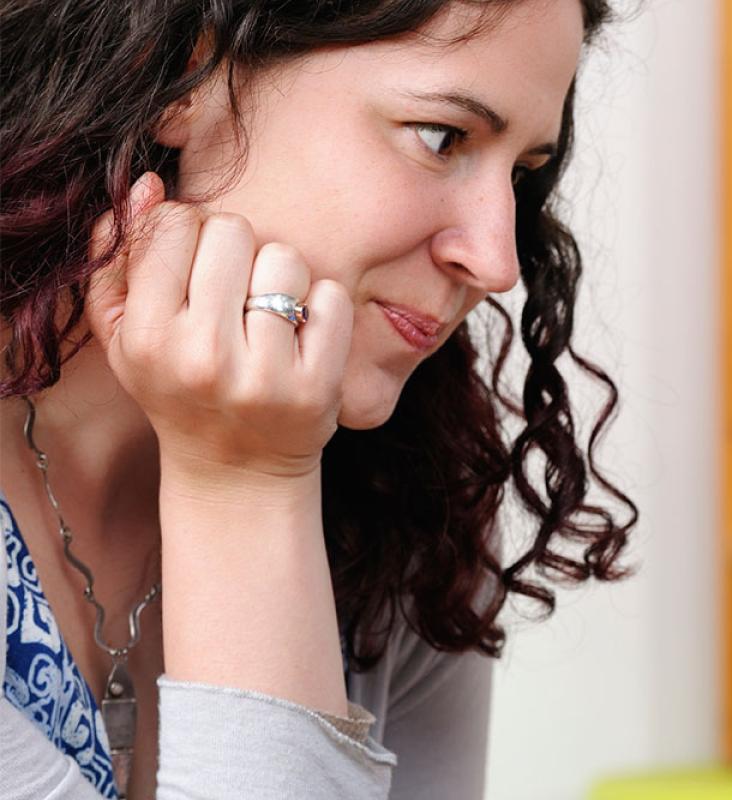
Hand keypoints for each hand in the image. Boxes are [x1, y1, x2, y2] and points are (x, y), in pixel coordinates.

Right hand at [85, 172, 352, 481]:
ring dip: (281, 275)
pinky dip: (323, 306)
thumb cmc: (177, 387)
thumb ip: (120, 258)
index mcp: (148, 336)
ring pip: (285, 258)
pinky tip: (301, 335)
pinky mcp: (317, 385)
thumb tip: (146, 186)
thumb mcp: (127, 334)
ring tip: (266, 312)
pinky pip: (331, 297)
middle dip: (236, 250)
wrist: (236, 470)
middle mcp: (202, 356)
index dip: (189, 231)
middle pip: (232, 229)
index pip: (175, 224)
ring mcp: (264, 373)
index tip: (194, 266)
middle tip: (233, 291)